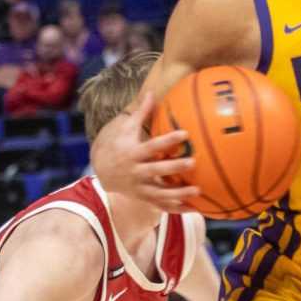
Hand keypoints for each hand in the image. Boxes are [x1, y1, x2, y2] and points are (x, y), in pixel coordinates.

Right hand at [90, 84, 201, 214]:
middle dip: (174, 168)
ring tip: (198, 190)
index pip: (151, 146)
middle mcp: (136, 171)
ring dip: (179, 193)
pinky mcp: (144, 198)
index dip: (167, 140)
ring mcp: (140, 187)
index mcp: (133, 153)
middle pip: (157, 170)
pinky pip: (161, 206)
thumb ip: (140, 113)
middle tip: (193, 162)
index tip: (184, 134)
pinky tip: (195, 208)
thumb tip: (151, 92)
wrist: (102, 170)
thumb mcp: (125, 128)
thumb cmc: (118, 144)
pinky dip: (177, 208)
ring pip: (160, 193)